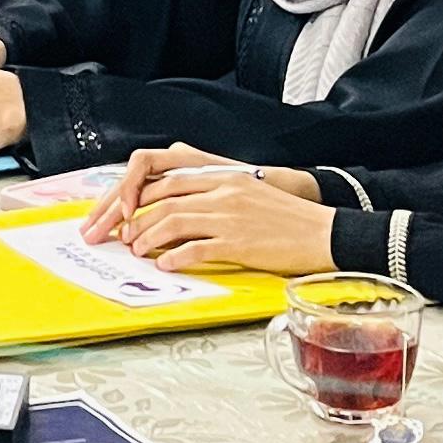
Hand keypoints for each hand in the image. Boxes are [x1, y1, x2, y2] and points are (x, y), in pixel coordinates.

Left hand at [115, 170, 335, 273]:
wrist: (322, 232)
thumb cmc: (285, 218)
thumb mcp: (249, 189)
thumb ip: (215, 189)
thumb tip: (182, 199)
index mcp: (224, 177)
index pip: (168, 179)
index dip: (140, 196)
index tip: (125, 212)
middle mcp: (223, 191)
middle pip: (163, 199)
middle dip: (134, 218)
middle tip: (120, 234)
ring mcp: (230, 216)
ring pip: (173, 222)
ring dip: (147, 238)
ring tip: (136, 250)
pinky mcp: (238, 243)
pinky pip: (196, 248)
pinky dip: (174, 257)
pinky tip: (164, 265)